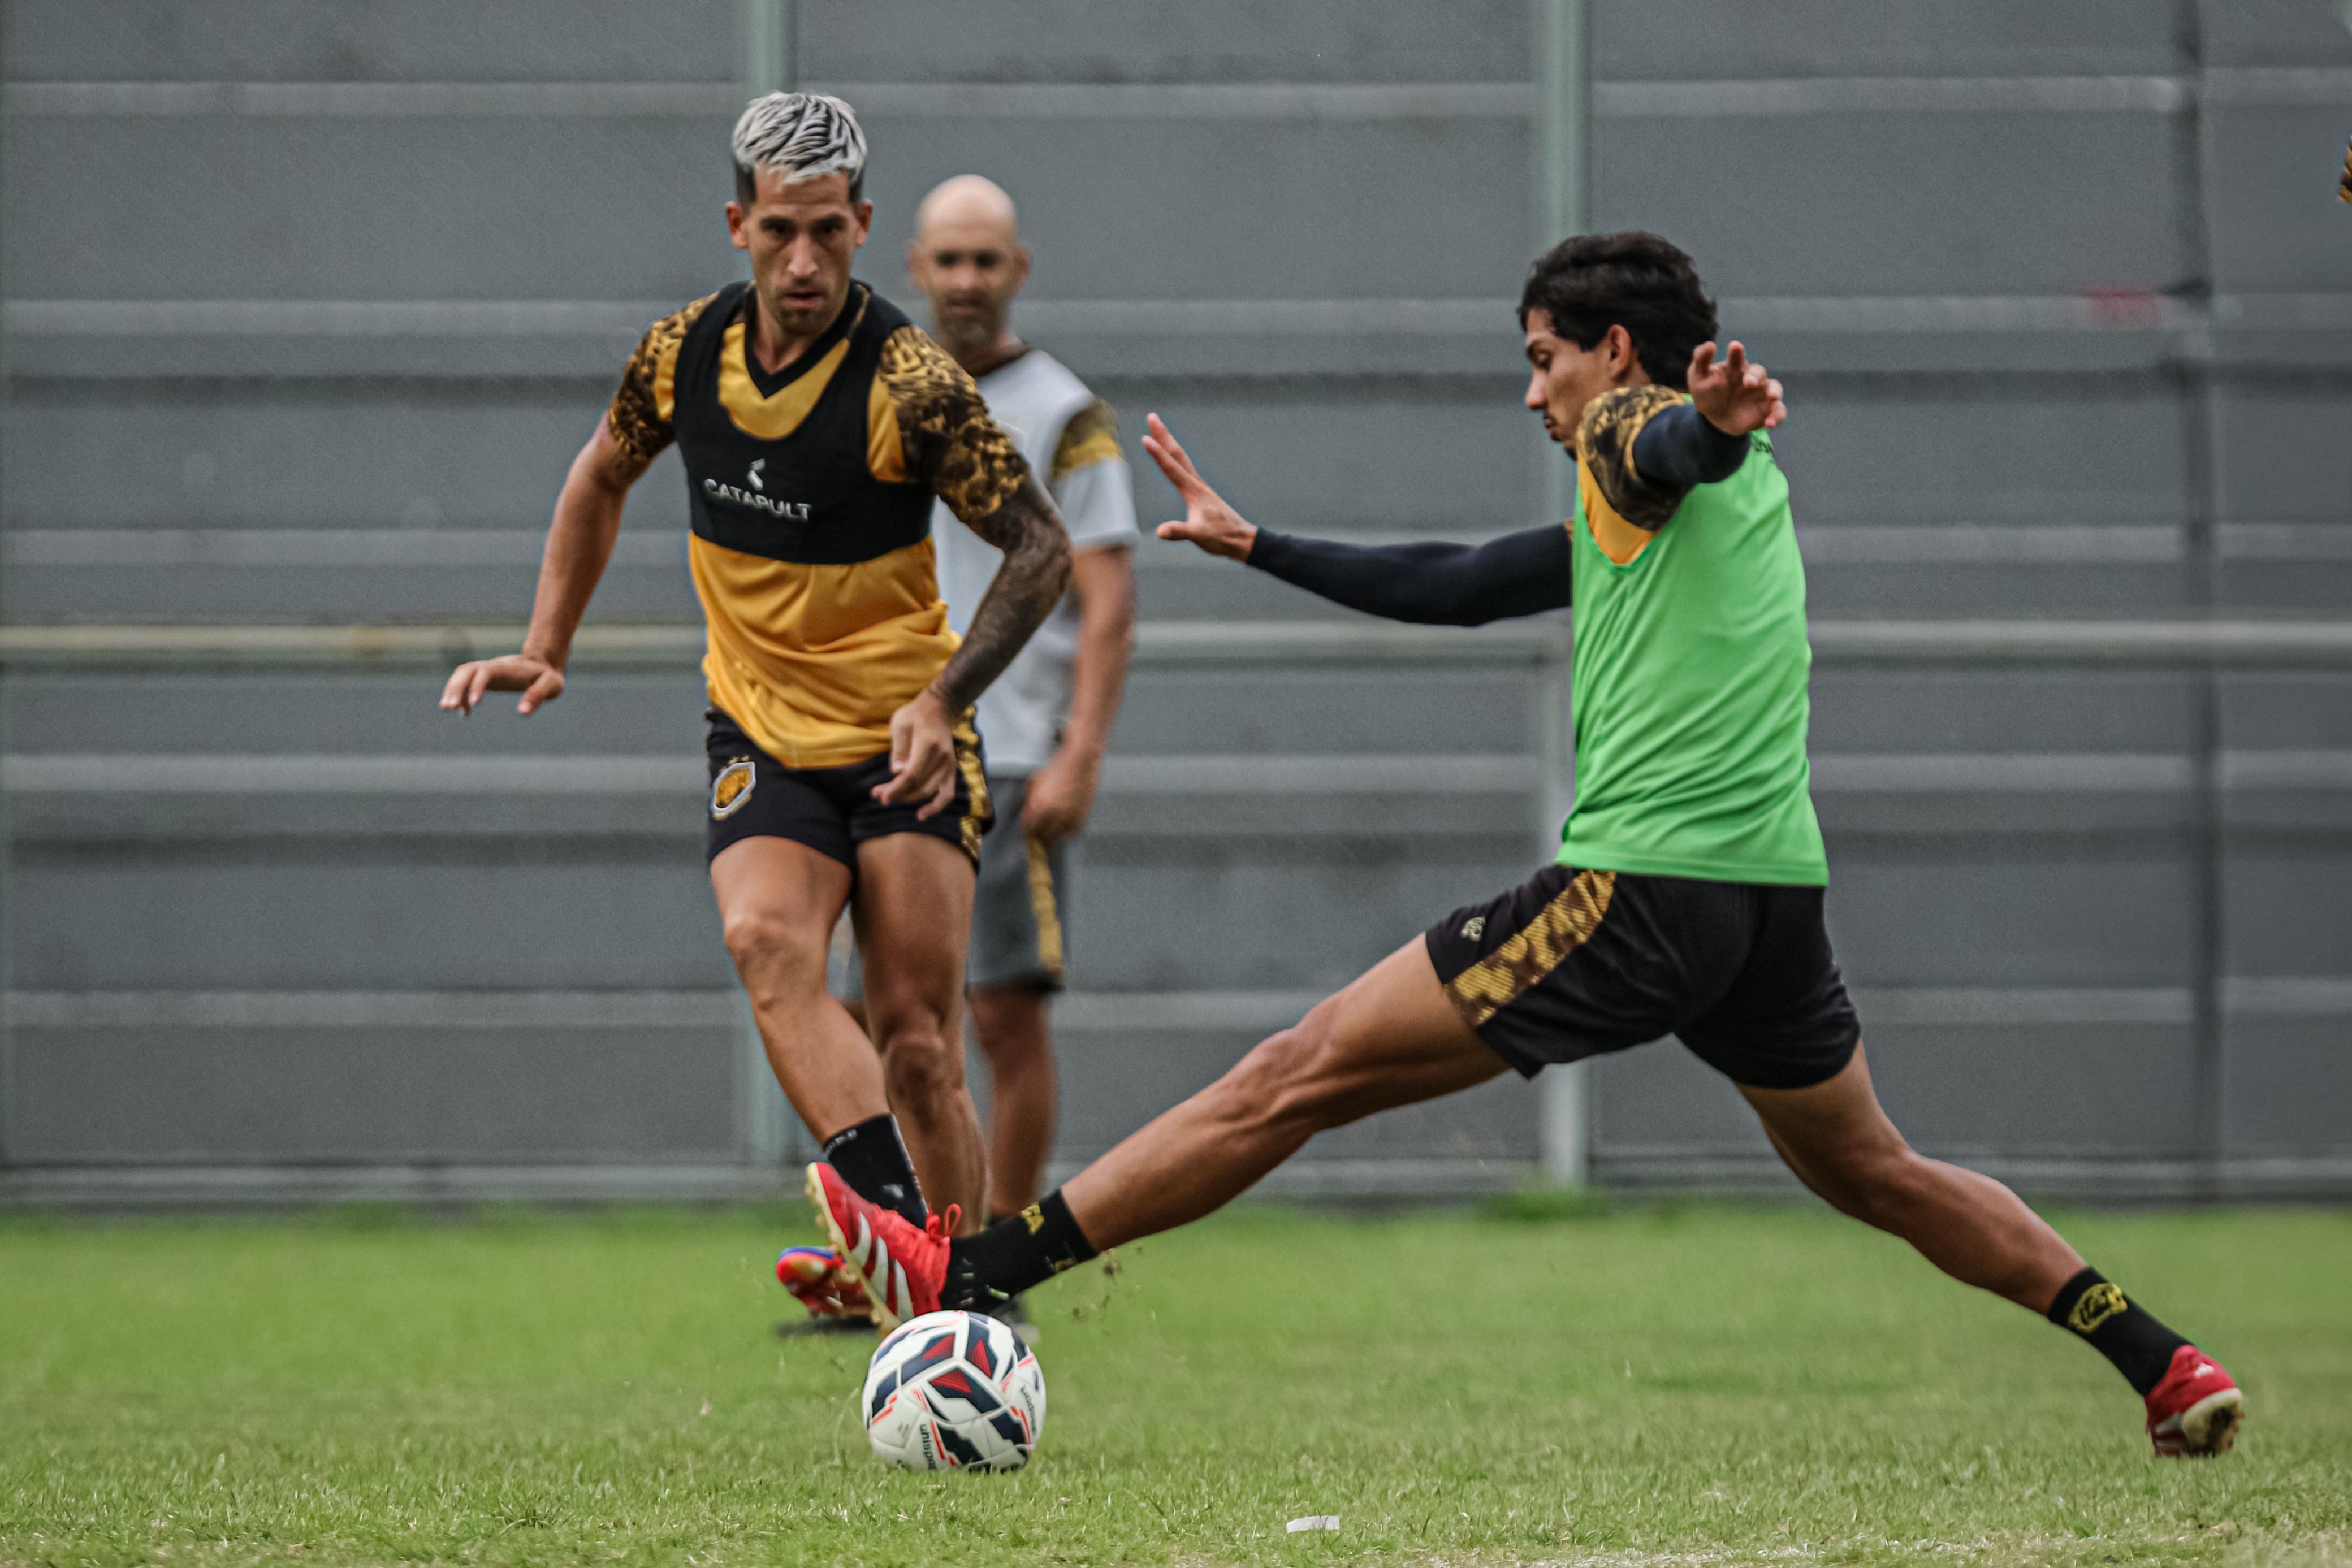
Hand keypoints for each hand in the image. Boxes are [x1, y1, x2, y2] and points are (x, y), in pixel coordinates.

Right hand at [440, 653, 563, 715]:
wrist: (543, 663)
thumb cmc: (547, 676)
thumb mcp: (551, 684)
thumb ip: (538, 695)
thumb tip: (522, 712)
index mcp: (506, 668)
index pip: (486, 672)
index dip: (477, 685)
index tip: (475, 704)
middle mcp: (492, 666)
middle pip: (466, 671)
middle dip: (455, 687)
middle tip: (449, 707)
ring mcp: (486, 671)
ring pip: (461, 675)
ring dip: (452, 689)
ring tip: (447, 708)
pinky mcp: (484, 677)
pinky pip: (465, 683)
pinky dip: (460, 696)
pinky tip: (464, 713)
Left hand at [875, 688, 958, 818]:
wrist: (938, 708)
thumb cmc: (914, 715)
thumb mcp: (899, 725)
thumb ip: (899, 751)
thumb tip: (897, 774)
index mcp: (928, 745)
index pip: (912, 775)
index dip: (896, 788)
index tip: (880, 796)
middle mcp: (943, 757)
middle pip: (919, 786)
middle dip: (898, 794)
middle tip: (878, 794)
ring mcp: (950, 765)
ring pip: (929, 792)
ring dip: (909, 798)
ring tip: (889, 797)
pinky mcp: (951, 770)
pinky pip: (946, 794)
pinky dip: (935, 807)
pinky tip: (921, 815)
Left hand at [1021, 744, 1101, 842]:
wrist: (1081, 761)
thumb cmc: (1057, 768)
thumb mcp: (1036, 782)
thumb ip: (1029, 800)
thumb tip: (1026, 815)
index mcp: (1039, 805)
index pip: (1029, 828)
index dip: (1027, 831)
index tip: (1028, 832)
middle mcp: (1054, 813)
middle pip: (1042, 836)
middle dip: (1038, 836)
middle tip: (1037, 836)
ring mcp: (1069, 816)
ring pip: (1056, 838)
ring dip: (1051, 837)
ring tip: (1049, 834)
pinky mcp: (1082, 816)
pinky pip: (1071, 833)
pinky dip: (1066, 833)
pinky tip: (1062, 829)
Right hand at [1143, 412, 1256, 559]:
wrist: (1241, 539)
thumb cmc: (1221, 537)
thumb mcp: (1199, 536)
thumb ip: (1179, 532)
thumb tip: (1161, 531)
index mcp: (1194, 491)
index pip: (1172, 469)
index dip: (1158, 454)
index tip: (1145, 438)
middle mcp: (1196, 484)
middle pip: (1177, 455)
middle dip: (1164, 435)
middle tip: (1152, 417)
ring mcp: (1199, 487)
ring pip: (1181, 459)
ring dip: (1169, 443)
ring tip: (1158, 430)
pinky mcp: (1201, 493)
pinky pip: (1185, 468)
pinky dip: (1175, 458)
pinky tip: (1173, 458)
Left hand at [1686, 341, 1785, 437]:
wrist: (1716, 418)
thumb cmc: (1709, 393)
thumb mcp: (1698, 378)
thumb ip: (1700, 361)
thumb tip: (1709, 344)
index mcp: (1735, 368)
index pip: (1737, 357)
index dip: (1736, 352)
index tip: (1734, 346)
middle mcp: (1752, 378)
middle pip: (1759, 372)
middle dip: (1755, 376)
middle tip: (1748, 382)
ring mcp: (1762, 394)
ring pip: (1775, 389)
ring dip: (1775, 392)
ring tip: (1771, 397)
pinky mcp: (1767, 410)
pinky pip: (1778, 411)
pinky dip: (1777, 416)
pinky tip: (1769, 424)